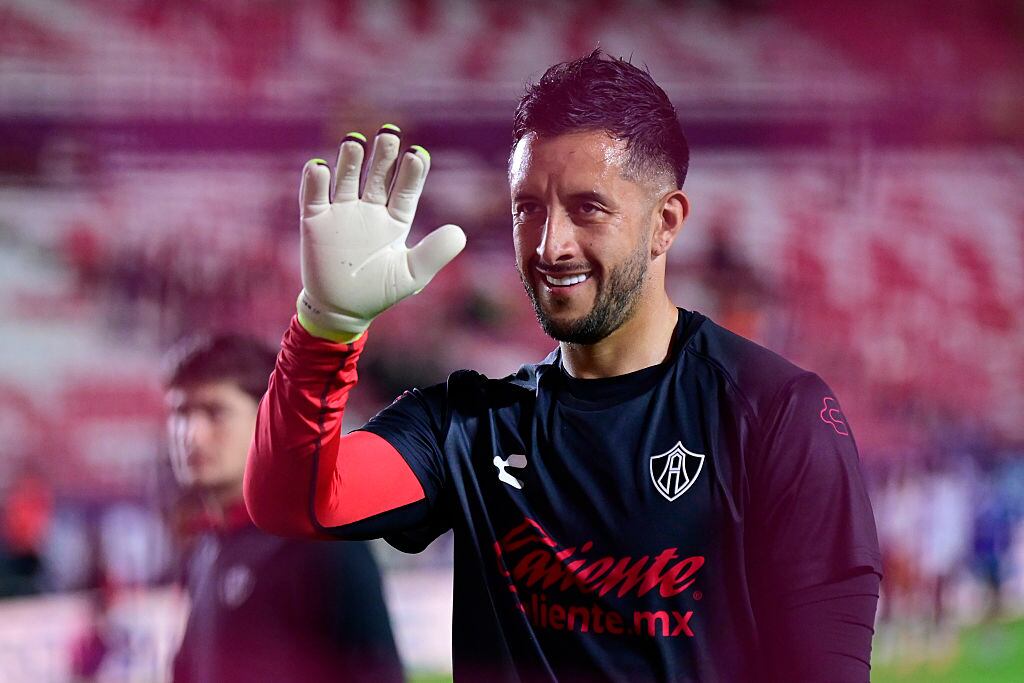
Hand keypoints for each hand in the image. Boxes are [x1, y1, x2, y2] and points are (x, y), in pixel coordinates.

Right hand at [297, 125, 465, 340]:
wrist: (340, 310)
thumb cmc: (378, 292)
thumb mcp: (411, 275)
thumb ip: (434, 254)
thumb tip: (460, 233)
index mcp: (395, 219)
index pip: (406, 189)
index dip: (412, 172)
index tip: (417, 155)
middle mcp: (369, 209)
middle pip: (378, 175)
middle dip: (383, 155)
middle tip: (389, 134)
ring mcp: (341, 212)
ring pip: (346, 177)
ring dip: (350, 160)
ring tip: (354, 142)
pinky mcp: (314, 220)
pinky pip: (314, 195)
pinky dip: (315, 181)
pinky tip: (319, 168)